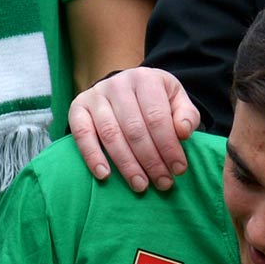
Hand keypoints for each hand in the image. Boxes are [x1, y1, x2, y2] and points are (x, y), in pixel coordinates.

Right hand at [69, 67, 198, 189]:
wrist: (126, 86)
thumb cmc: (155, 99)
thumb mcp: (177, 100)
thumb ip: (186, 115)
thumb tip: (183, 132)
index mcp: (145, 79)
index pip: (157, 117)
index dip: (168, 146)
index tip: (179, 169)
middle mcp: (118, 84)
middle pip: (134, 129)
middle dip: (150, 160)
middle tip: (162, 182)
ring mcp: (96, 95)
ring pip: (111, 135)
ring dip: (126, 164)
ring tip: (140, 185)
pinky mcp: (77, 107)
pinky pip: (81, 134)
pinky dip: (92, 156)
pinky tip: (104, 175)